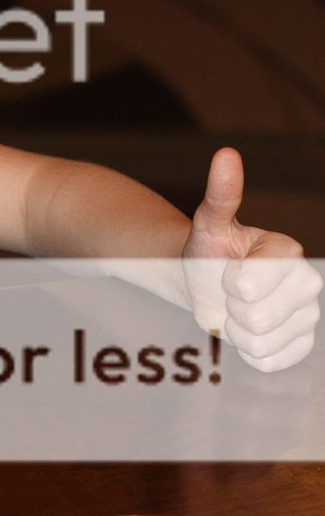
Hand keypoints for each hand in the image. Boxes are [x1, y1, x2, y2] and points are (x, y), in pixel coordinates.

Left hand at [180, 148, 320, 371]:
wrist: (208, 285)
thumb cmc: (210, 252)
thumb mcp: (208, 224)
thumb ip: (221, 194)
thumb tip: (227, 154)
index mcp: (288, 252)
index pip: (248, 284)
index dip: (226, 282)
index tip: (227, 271)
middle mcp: (308, 284)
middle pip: (255, 317)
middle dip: (230, 309)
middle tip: (230, 294)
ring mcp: (308, 317)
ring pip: (260, 342)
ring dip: (236, 332)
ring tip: (236, 312)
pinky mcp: (301, 345)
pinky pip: (268, 361)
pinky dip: (247, 352)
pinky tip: (248, 332)